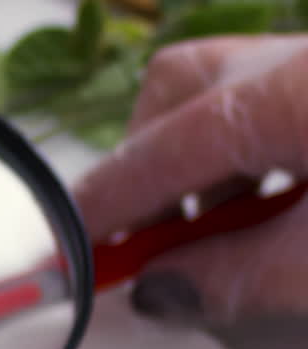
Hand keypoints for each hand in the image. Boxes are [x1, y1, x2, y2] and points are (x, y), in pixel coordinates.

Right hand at [75, 35, 307, 323]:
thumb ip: (241, 276)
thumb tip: (161, 288)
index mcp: (284, 93)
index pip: (160, 150)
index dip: (103, 204)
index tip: (64, 248)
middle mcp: (297, 60)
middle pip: (180, 88)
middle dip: (144, 163)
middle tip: (143, 243)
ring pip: (229, 90)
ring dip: (200, 161)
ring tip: (215, 238)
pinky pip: (274, 104)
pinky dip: (249, 153)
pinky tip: (273, 209)